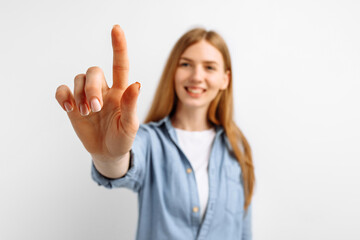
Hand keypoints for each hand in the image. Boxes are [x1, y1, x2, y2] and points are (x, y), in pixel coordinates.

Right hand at [55, 25, 139, 163]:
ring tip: (87, 113)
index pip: (120, 65)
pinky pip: (63, 90)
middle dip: (92, 87)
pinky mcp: (74, 106)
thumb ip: (131, 106)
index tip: (116, 29)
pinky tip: (69, 108)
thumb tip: (136, 84)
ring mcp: (87, 97)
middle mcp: (104, 90)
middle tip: (95, 108)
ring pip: (79, 79)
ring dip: (80, 94)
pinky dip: (63, 96)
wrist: (108, 153)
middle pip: (94, 72)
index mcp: (121, 92)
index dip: (119, 47)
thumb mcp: (130, 126)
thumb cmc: (122, 138)